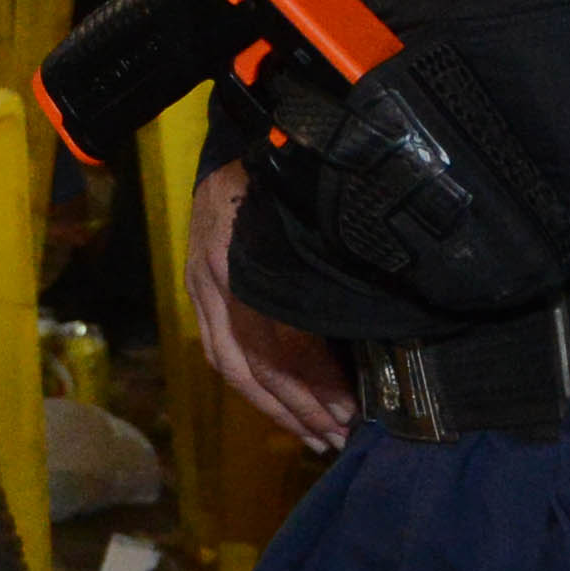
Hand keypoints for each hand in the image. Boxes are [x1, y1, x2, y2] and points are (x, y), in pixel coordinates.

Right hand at [187, 162, 353, 451]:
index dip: (315, 382)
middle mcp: (220, 276)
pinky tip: (275, 406)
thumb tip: (374, 332)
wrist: (243, 134)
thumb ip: (336, 265)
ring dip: (273, 406)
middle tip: (337, 436)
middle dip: (298, 407)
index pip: (282, 339)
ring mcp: (201, 282)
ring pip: (231, 364)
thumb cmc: (294, 173)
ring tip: (311, 434)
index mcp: (256, 256)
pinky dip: (246, 385)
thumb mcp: (320, 213)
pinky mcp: (195, 287)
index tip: (350, 411)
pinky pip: (216, 351)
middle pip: (255, 362)